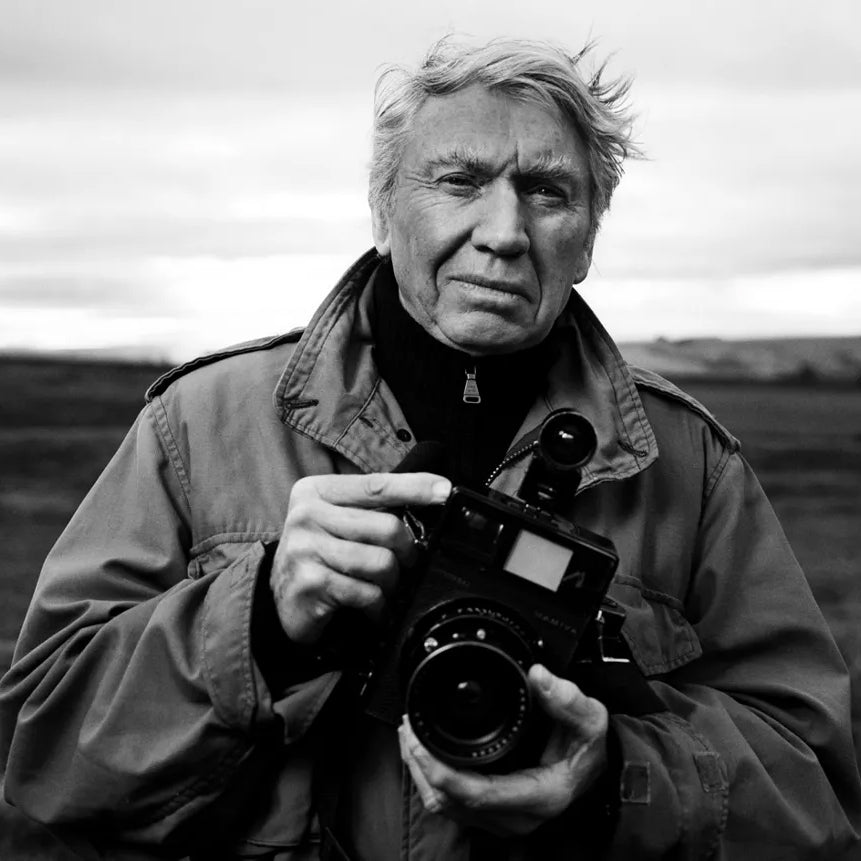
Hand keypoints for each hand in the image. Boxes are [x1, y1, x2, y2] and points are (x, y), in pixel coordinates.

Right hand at [271, 472, 450, 642]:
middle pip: (387, 527)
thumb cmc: (321, 555)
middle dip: (406, 551)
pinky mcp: (310, 583)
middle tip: (404, 563)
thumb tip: (428, 499)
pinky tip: (370, 607)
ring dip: (391, 582)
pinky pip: (367, 593)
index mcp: (316, 491)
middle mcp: (306, 515)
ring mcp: (305, 549)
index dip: (414, 487)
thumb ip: (371, 509)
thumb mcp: (337, 521)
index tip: (445, 490)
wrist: (283, 601)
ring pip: (381, 563)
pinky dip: (377, 606)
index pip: (376, 485)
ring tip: (382, 587)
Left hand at [399, 664, 608, 835]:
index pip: (477, 794)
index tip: (421, 742)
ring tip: (410, 736)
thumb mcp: (590, 719)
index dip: (442, 771)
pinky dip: (431, 779)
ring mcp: (501, 820)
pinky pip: (450, 804)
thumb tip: (539, 676)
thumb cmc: (589, 749)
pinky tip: (424, 752)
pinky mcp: (491, 816)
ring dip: (421, 773)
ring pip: (445, 806)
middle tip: (409, 729)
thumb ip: (567, 699)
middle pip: (451, 802)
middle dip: (422, 766)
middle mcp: (515, 817)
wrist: (596, 771)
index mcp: (537, 796)